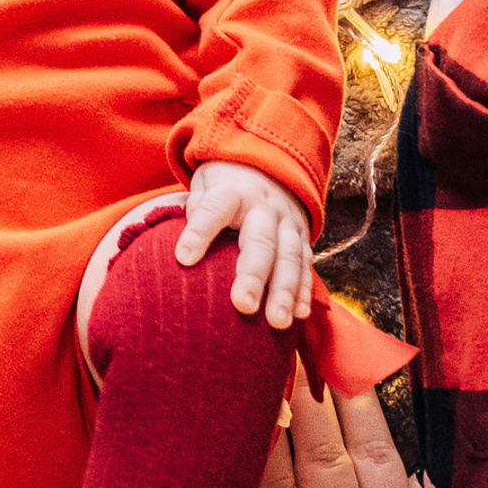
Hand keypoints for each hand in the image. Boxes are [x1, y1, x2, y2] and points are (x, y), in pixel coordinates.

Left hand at [174, 162, 313, 329]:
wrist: (267, 166)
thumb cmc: (225, 185)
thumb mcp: (205, 184)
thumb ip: (197, 209)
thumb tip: (186, 245)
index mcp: (233, 191)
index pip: (214, 209)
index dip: (199, 231)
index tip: (182, 257)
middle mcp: (265, 207)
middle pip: (260, 241)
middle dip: (253, 275)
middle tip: (243, 305)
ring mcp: (287, 222)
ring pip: (289, 257)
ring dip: (284, 291)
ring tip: (276, 321)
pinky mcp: (302, 238)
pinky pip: (305, 265)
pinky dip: (303, 290)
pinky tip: (298, 315)